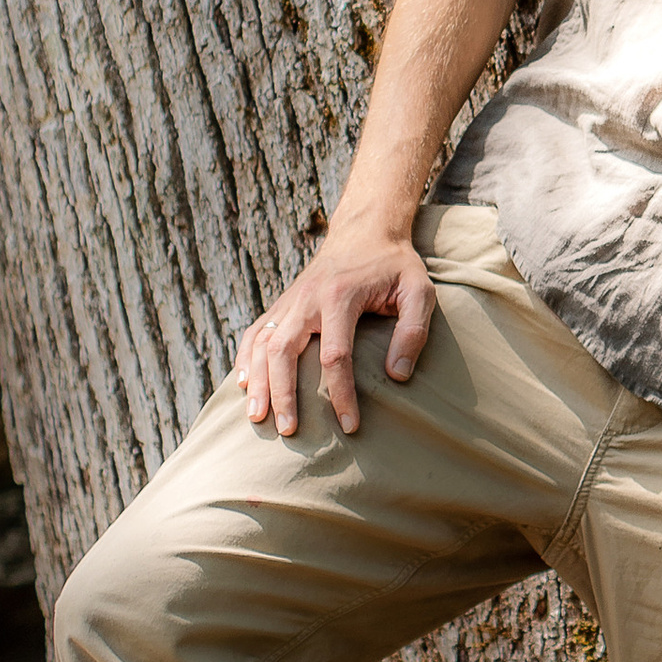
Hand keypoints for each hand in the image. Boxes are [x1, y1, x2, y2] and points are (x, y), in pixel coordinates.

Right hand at [232, 214, 435, 437]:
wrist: (365, 231)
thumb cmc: (395, 265)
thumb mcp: (418, 291)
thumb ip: (413, 330)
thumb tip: (397, 375)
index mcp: (341, 296)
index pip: (335, 356)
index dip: (340, 394)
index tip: (350, 426)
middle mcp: (307, 298)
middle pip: (284, 351)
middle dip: (283, 394)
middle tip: (288, 430)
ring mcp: (290, 300)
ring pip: (262, 343)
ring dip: (257, 381)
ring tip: (257, 418)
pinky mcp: (282, 303)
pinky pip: (255, 331)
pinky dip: (245, 358)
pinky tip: (242, 384)